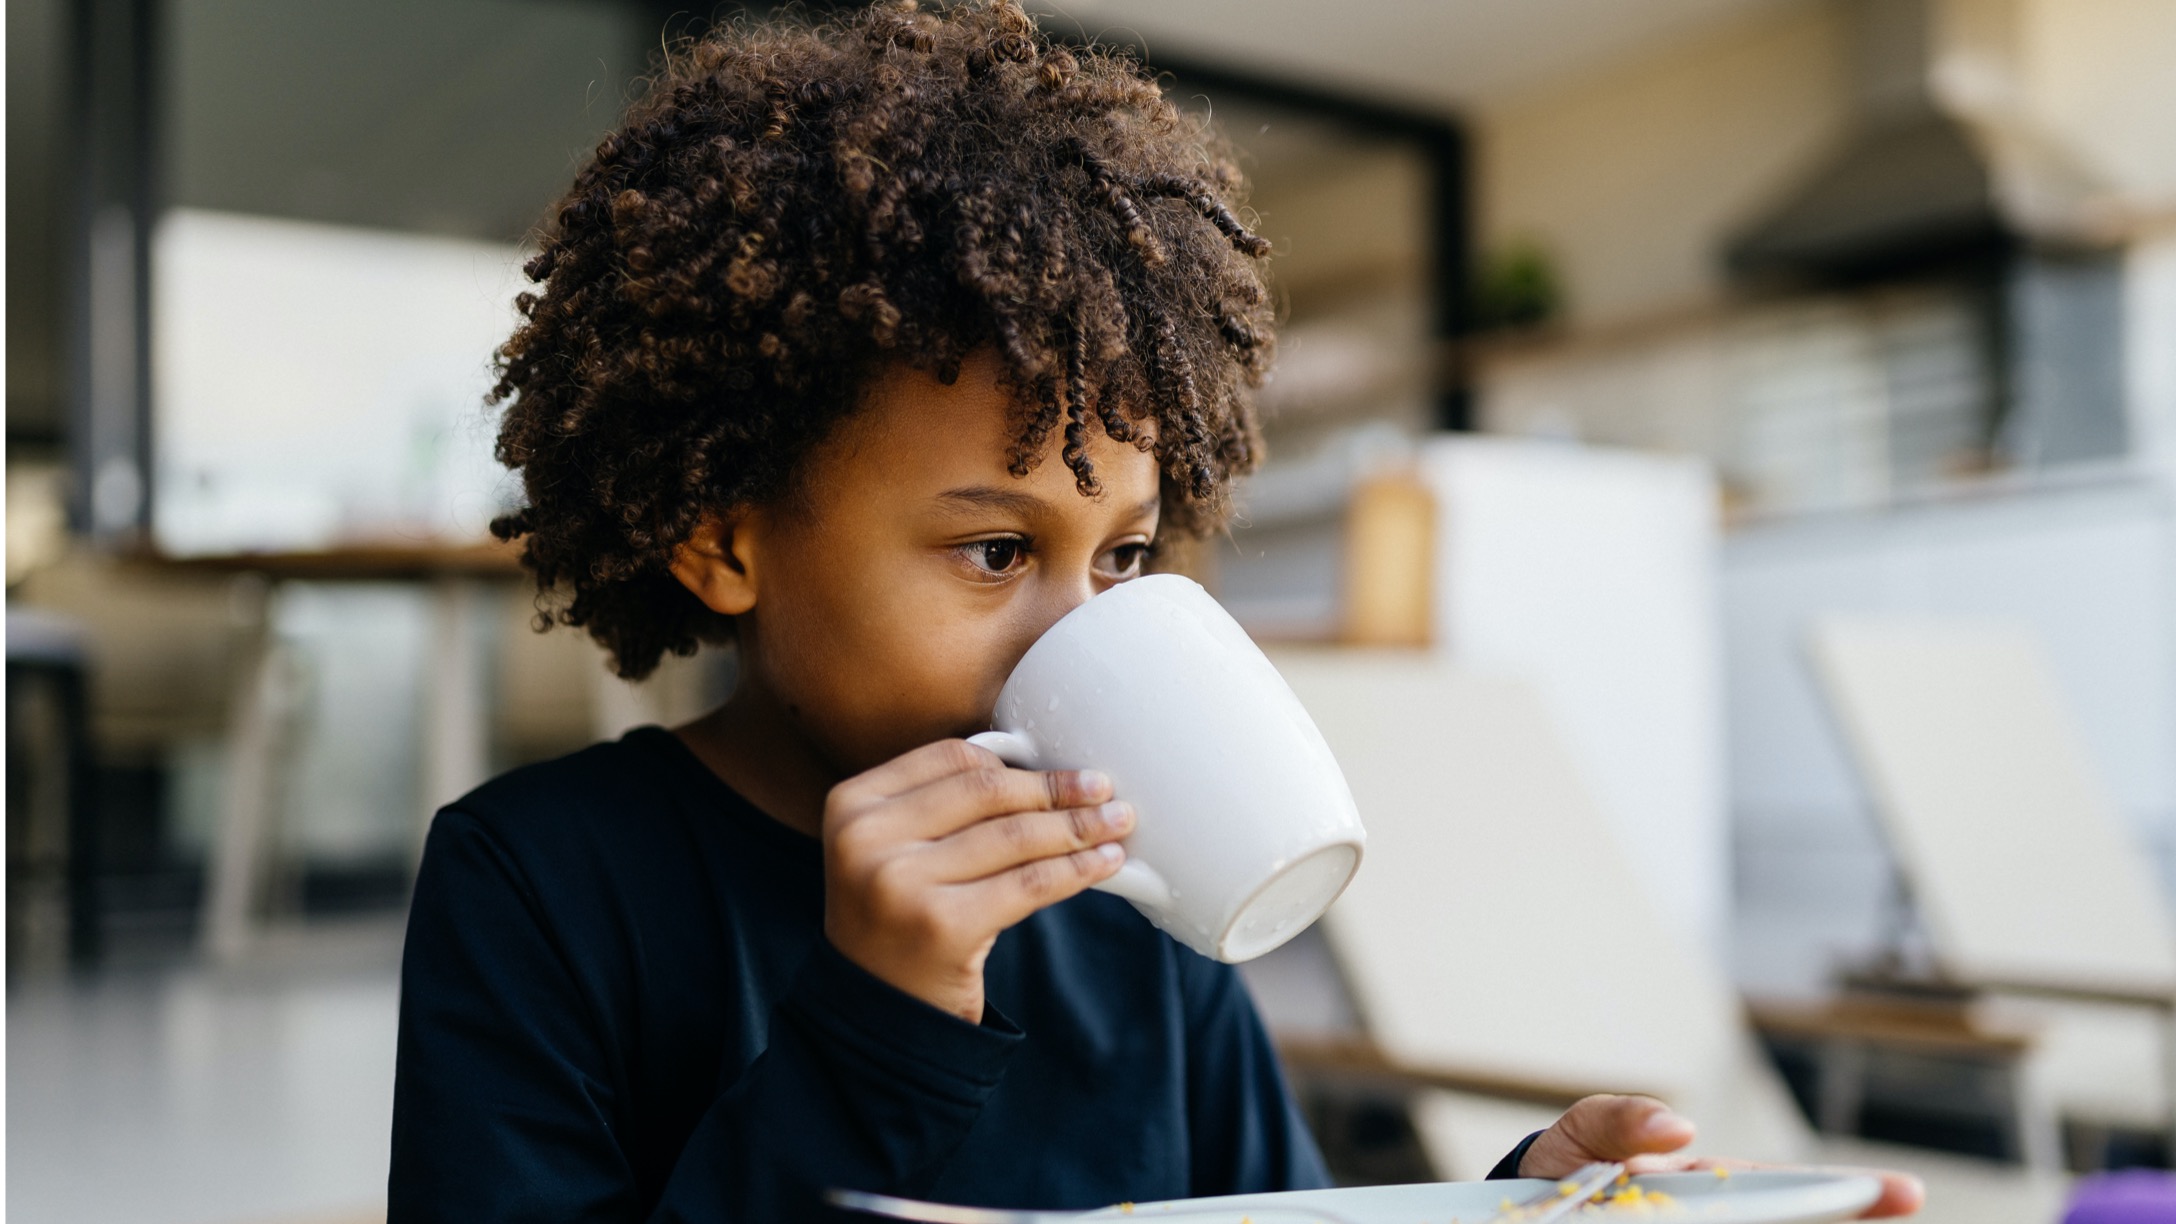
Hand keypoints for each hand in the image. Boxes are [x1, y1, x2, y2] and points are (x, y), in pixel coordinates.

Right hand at [822, 738, 1133, 1022]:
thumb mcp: (894, 851)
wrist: (880, 1014)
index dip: (1016, 762)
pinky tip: (1104, 863)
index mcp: (851, 804)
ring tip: (1116, 822)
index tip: (1062, 767)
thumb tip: (1045, 771)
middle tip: (1103, 788)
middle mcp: (866, 838)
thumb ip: (942, 807)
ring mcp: (899, 882)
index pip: (952, 758)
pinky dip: (1077, 870)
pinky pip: (1030, 883)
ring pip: (1015, 836)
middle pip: (988, 791)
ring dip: (1078, 827)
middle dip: (1055, 789)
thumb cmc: (899, 922)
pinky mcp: (941, 925)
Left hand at [1521, 1095, 1923, 1217]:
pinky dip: (1738, 1221)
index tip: (1904, 1193)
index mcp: (1709, 1184)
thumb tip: (1683, 1128)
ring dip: (1779, 1221)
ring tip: (1716, 1213)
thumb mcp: (1585, 1131)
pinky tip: (1717, 1217)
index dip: (1844, 1194)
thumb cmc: (1568, 1165)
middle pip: (1781, 1222)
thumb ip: (1621, 1120)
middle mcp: (1717, 1219)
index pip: (1784, 1190)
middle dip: (1824, 1216)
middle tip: (1885, 1205)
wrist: (1520, 1209)